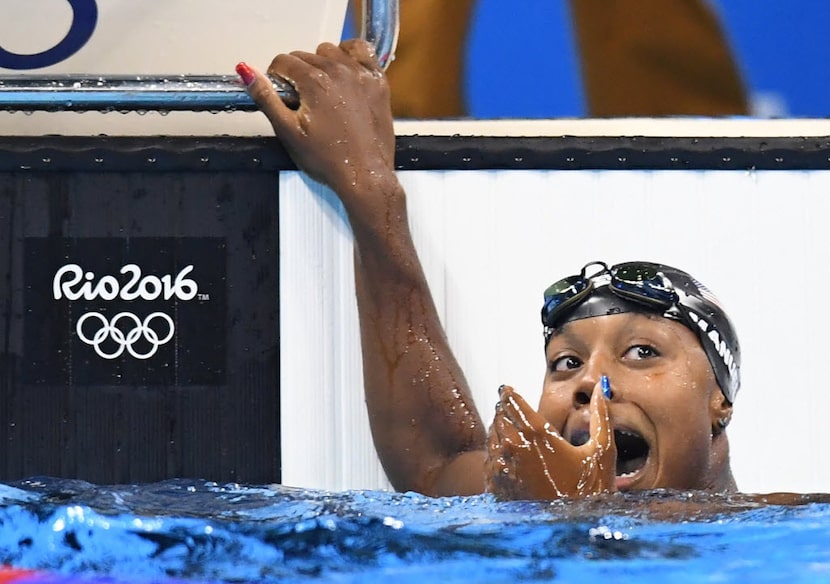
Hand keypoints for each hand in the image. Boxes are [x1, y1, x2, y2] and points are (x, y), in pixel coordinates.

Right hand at [238, 40, 395, 199]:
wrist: (364, 175)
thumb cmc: (327, 160)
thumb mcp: (288, 132)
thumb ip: (266, 98)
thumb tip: (245, 70)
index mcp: (314, 81)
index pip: (283, 61)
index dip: (276, 78)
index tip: (282, 95)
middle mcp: (338, 69)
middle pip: (306, 55)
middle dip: (298, 74)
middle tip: (303, 101)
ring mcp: (361, 73)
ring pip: (332, 50)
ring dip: (322, 63)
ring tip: (324, 91)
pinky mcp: (378, 81)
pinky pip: (362, 51)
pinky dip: (351, 55)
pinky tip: (346, 72)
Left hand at [485, 384, 615, 499]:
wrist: (573, 530)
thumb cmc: (589, 491)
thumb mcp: (602, 452)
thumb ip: (601, 417)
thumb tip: (601, 389)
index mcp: (537, 435)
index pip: (512, 402)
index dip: (508, 393)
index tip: (507, 389)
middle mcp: (514, 448)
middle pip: (498, 417)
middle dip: (504, 410)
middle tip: (509, 408)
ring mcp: (502, 468)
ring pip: (491, 437)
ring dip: (499, 430)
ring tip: (509, 430)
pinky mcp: (496, 486)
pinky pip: (488, 460)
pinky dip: (495, 454)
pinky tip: (506, 457)